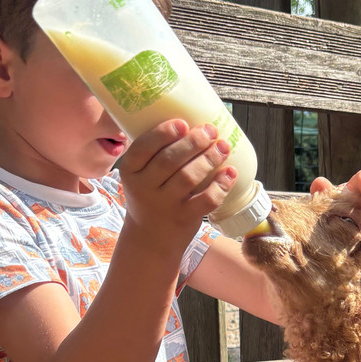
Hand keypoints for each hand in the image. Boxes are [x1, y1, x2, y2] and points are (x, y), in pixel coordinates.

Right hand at [118, 119, 234, 247]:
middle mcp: (144, 188)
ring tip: (223, 147)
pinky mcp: (184, 219)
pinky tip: (230, 172)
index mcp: (130, 171)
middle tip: (210, 130)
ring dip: (209, 159)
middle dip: (193, 143)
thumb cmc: (150, 196)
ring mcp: (164, 205)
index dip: (163, 134)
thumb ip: (156, 154)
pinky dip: (220, 185)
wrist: (150, 238)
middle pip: (170, 160)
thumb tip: (192, 123)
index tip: (183, 123)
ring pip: (188, 178)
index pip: (142, 147)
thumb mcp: (142, 176)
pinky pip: (205, 200)